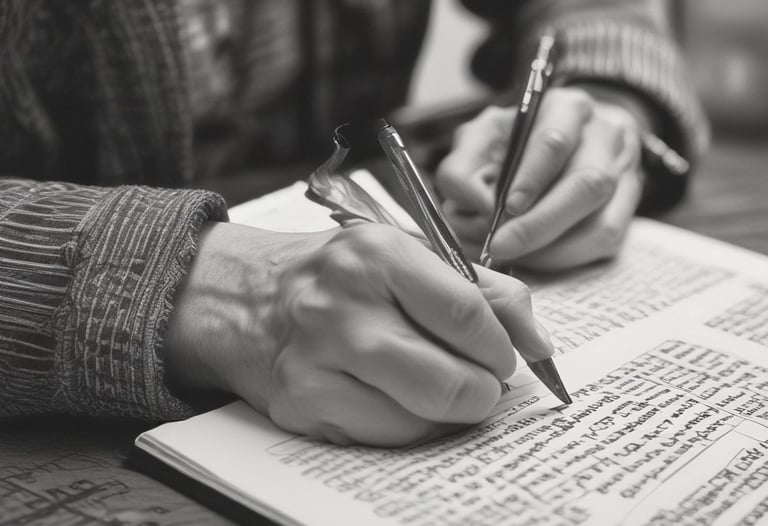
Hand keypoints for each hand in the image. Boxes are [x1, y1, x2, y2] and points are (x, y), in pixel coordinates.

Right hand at [163, 222, 552, 445]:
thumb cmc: (337, 275)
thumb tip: (540, 344)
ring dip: (444, 412)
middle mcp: (341, 307)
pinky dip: (404, 425)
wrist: (243, 297)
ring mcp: (315, 361)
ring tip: (431, 384)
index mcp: (377, 254)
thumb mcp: (405, 256)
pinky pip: (382, 436)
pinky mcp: (299, 405)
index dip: (500, 348)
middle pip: (448, 380)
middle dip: (482, 393)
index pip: (467, 313)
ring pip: (419, 420)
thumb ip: (482, 289)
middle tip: (478, 383)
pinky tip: (391, 396)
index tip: (502, 357)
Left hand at [436, 87, 645, 271]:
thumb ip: (462, 170)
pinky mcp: (626, 211)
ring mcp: (624, 176)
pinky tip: (536, 259)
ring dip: (552, 250)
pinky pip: (604, 244)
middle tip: (502, 246)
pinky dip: (566, 258)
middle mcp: (604, 138)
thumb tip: (475, 207)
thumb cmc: (511, 146)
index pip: (554, 142)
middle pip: (587, 185)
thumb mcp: (478, 143)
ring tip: (514, 256)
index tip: (507, 206)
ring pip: (602, 224)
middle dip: (540, 224)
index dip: (531, 177)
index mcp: (567, 110)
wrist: (555, 148)